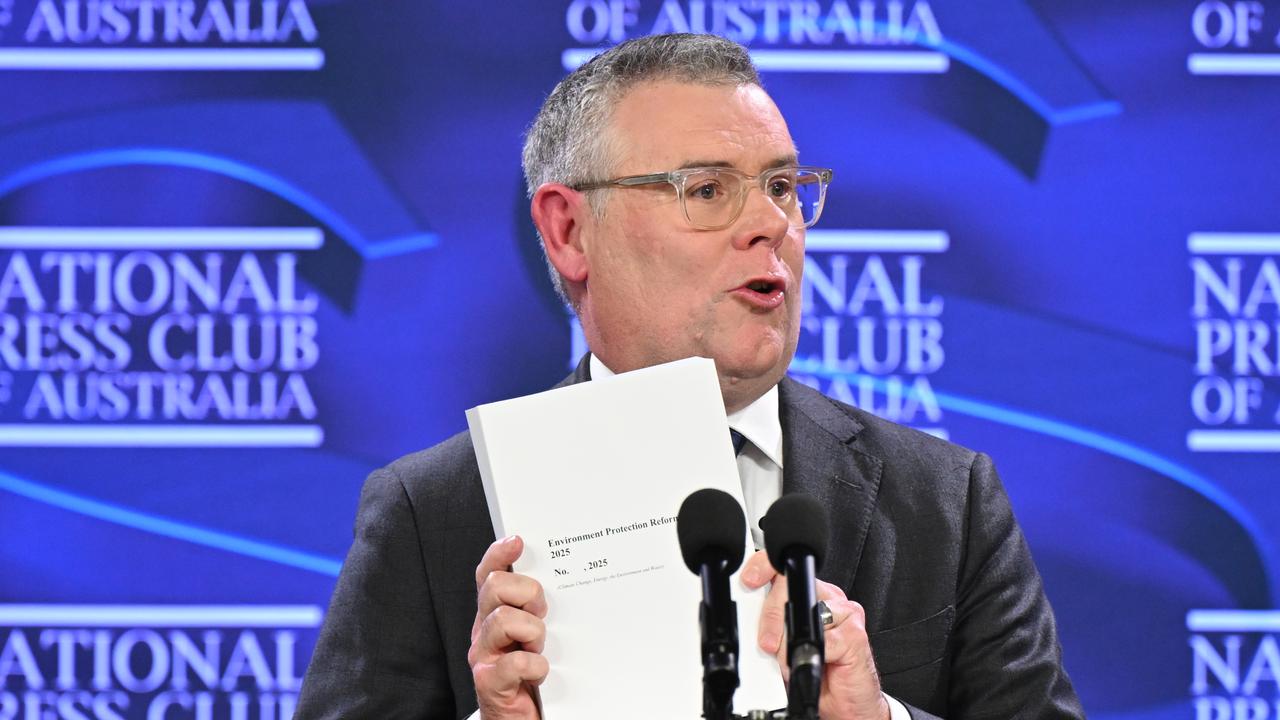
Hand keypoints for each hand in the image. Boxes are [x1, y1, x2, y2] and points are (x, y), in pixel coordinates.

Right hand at [469, 535, 548, 719]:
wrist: (519, 719)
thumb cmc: (530, 675)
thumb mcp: (533, 634)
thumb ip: (535, 608)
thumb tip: (561, 574)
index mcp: (493, 614)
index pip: (488, 574)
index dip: (499, 554)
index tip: (519, 541)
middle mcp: (483, 631)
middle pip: (495, 587)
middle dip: (526, 593)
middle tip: (541, 613)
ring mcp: (483, 656)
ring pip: (504, 619)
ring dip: (533, 632)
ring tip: (538, 648)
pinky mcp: (489, 683)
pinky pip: (514, 662)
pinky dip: (535, 666)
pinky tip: (540, 673)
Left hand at [741, 550, 889, 719]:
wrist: (845, 704)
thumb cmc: (817, 674)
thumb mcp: (784, 649)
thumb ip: (772, 629)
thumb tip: (748, 624)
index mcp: (809, 595)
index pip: (783, 570)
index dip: (763, 568)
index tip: (749, 581)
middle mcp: (828, 598)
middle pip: (791, 587)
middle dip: (771, 616)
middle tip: (767, 644)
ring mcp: (845, 613)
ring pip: (806, 613)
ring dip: (789, 644)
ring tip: (789, 662)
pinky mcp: (856, 634)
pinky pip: (826, 639)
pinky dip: (814, 655)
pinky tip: (817, 664)